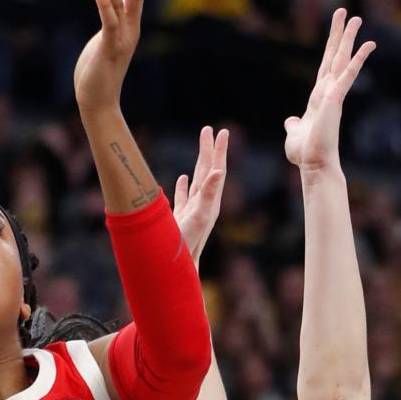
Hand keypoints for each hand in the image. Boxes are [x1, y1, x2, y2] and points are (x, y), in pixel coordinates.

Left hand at [74, 0, 149, 117]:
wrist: (98, 101)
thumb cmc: (98, 71)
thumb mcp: (104, 39)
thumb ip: (108, 21)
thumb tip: (106, 4)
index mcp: (130, 24)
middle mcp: (130, 28)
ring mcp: (122, 37)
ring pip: (124, 2)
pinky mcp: (108, 47)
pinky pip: (108, 21)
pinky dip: (104, 3)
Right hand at [172, 126, 228, 265]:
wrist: (178, 270)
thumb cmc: (187, 244)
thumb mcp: (199, 216)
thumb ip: (208, 193)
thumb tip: (219, 170)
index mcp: (210, 201)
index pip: (216, 170)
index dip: (218, 151)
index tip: (222, 131)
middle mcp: (204, 205)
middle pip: (207, 172)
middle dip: (208, 150)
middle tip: (209, 129)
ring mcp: (192, 212)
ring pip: (196, 182)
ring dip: (198, 164)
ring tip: (200, 148)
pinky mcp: (181, 220)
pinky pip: (183, 198)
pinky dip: (183, 186)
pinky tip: (182, 178)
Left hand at [284, 9, 374, 171]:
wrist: (313, 165)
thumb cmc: (305, 153)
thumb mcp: (294, 133)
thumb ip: (294, 124)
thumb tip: (290, 121)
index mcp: (318, 96)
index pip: (325, 66)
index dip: (330, 48)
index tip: (336, 31)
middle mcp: (328, 91)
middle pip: (334, 56)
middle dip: (339, 35)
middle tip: (345, 12)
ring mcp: (333, 94)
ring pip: (342, 60)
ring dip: (349, 39)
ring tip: (357, 18)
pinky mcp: (335, 99)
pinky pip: (348, 75)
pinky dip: (358, 60)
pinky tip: (369, 45)